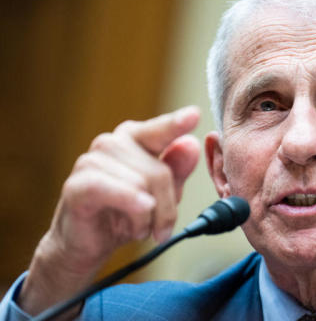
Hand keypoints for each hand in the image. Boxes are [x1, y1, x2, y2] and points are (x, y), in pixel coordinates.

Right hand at [18, 106, 200, 315]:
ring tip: (137, 227)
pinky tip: (141, 210)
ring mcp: (91, 162)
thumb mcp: (163, 193)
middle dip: (166, 207)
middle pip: (159, 172)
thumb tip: (191, 144)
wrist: (89, 245)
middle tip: (160, 229)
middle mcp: (111, 143)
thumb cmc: (127, 213)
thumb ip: (177, 169)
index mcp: (135, 139)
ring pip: (140, 184)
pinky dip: (131, 202)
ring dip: (146, 217)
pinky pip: (112, 189)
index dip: (176, 123)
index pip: (160, 130)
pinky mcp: (77, 185)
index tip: (194, 114)